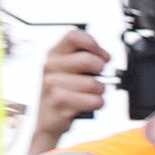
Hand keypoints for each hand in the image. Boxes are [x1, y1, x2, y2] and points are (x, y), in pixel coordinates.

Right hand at [24, 26, 104, 154]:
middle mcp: (50, 66)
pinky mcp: (60, 102)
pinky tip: (86, 104)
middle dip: (101, 71)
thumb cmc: (63, 92)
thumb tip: (105, 56)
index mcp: (53, 54)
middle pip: (89, 61)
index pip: (73, 35)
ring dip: (99, 92)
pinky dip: (98, 104)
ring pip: (95, 84)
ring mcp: (52, 84)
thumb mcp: (67, 69)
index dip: (94, 44)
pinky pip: (95, 101)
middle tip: (96, 78)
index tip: (102, 56)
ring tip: (88, 94)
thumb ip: (81, 56)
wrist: (48, 119)